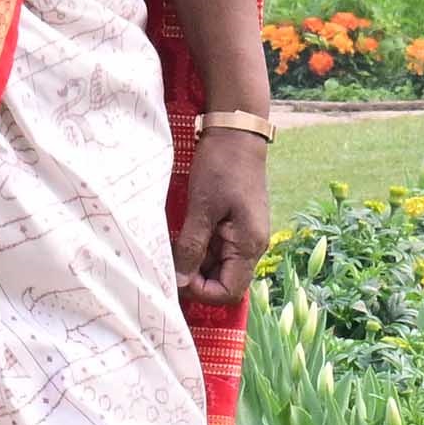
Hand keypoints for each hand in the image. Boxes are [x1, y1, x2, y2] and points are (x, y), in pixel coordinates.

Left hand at [164, 125, 270, 305]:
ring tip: (174, 245)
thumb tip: (181, 281)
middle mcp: (252, 245)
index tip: (176, 275)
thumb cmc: (221, 166)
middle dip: (195, 277)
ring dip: (195, 262)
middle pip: (223, 281)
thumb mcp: (201, 208)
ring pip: (218, 265)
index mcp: (250, 245)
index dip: (200, 291)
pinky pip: (217, 248)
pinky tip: (183, 234)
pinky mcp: (236, 225)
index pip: (228, 292)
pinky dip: (199, 247)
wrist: (236, 132)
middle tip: (170, 260)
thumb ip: (191, 247)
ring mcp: (245, 235)